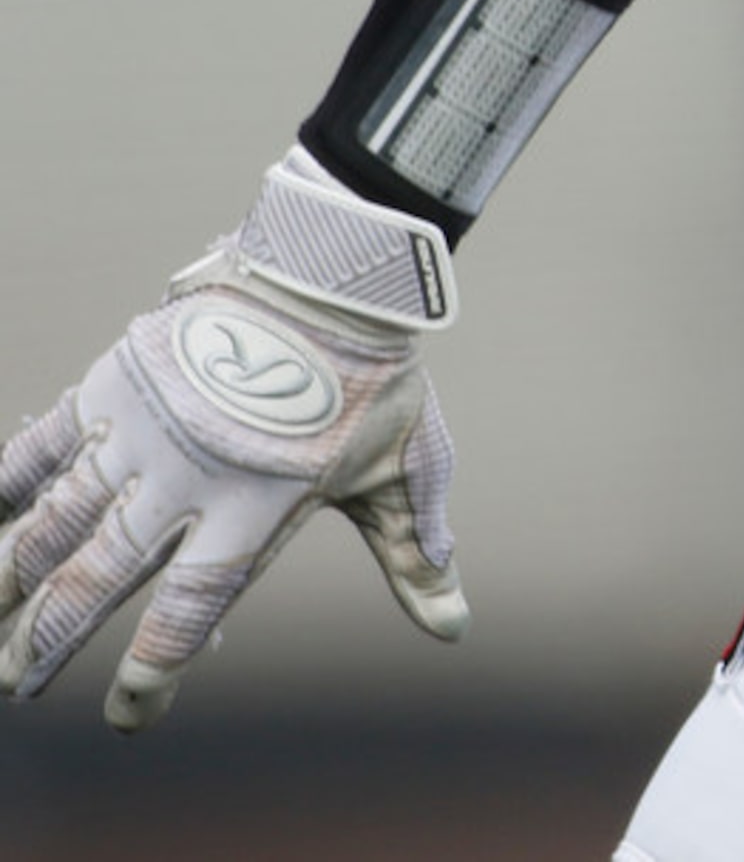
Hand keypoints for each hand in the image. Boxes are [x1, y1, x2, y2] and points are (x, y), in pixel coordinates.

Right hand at [0, 154, 466, 729]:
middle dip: (49, 638)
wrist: (334, 270)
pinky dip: (4, 484)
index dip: (155, 671)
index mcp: (256, 509)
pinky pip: (40, 444)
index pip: (193, 613)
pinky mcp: (113, 384)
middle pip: (98, 579)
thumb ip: (416, 552)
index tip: (129, 717)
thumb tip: (453, 628)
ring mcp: (142, 431)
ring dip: (9, 578)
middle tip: (18, 683)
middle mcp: (187, 480)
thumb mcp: (407, 465)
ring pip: (54, 522)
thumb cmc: (377, 374)